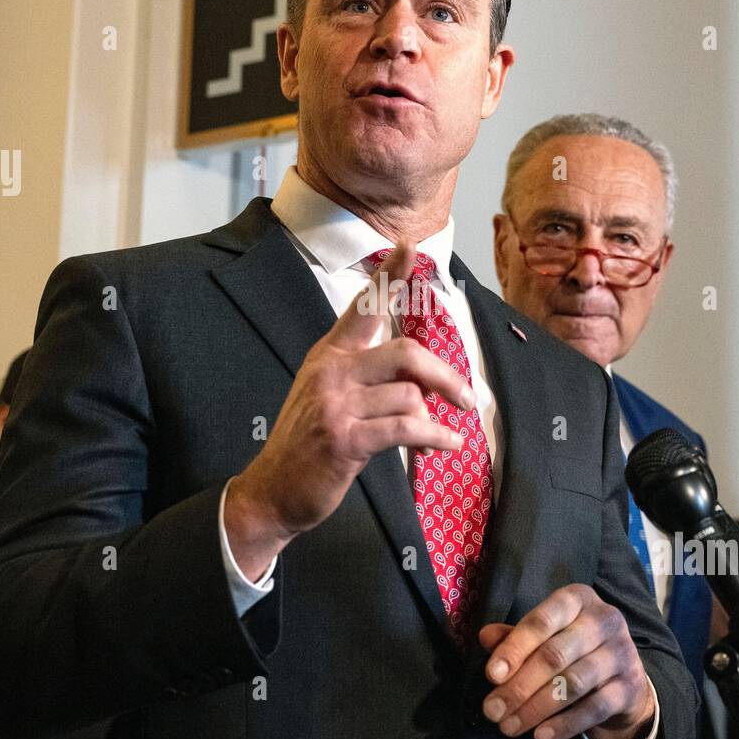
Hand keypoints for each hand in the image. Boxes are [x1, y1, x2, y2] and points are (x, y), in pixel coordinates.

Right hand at [225, 241, 474, 578]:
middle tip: (465, 397)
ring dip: (429, 419)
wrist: (274, 490)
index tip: (408, 247)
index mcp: (329, 355)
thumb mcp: (329, 397)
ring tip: (432, 435)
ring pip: (409, 396)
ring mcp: (335, 405)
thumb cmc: (310, 444)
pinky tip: (447, 444)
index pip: (363, 307)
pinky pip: (406, 429)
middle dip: (443, 376)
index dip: (388, 276)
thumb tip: (423, 379)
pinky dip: (434, 437)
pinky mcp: (345, 439)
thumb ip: (368, 378)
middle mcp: (331, 372)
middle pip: (404, 354)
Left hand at [479, 584, 654, 738]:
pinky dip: (565, 725)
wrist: (622, 677)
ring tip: (509, 727)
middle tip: (492, 710)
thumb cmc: (572, 648)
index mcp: (577, 599)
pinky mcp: (630, 686)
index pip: (542, 620)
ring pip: (573, 683)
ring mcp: (622, 652)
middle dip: (519, 686)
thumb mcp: (544, 635)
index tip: (491, 676)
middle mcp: (604, 619)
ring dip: (536, 708)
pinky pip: (595, 709)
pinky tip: (540, 736)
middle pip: (555, 655)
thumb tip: (485, 637)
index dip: (514, 648)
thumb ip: (514, 636)